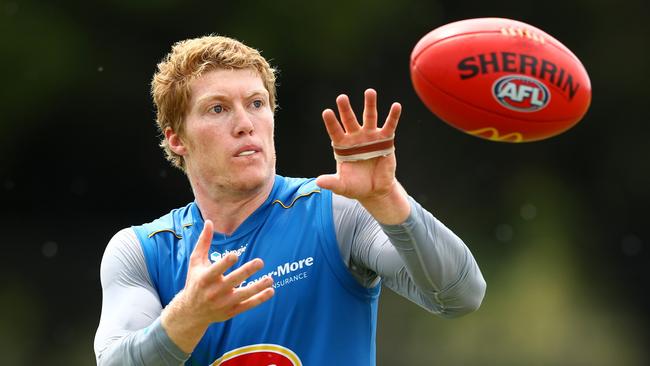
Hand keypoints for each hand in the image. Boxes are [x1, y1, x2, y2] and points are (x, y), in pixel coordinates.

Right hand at [161, 220, 273, 352]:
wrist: (191, 312)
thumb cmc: (195, 281)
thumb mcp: (195, 262)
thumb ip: (203, 242)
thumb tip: (209, 221)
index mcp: (205, 278)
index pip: (216, 270)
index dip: (225, 263)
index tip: (234, 255)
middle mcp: (214, 291)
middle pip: (233, 281)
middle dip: (247, 271)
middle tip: (260, 262)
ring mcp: (224, 303)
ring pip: (243, 295)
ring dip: (258, 287)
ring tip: (270, 279)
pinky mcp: (231, 311)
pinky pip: (247, 305)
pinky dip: (260, 299)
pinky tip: (271, 291)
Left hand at [316, 89, 409, 223]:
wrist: (375, 190)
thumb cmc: (356, 186)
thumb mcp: (342, 186)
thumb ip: (331, 183)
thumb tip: (318, 181)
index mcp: (342, 146)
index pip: (335, 131)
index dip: (331, 122)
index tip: (327, 112)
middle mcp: (355, 137)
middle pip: (350, 120)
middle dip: (346, 109)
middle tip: (341, 97)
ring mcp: (370, 137)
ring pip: (369, 117)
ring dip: (370, 104)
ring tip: (370, 92)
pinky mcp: (385, 140)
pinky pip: (389, 126)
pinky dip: (393, 116)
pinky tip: (396, 106)